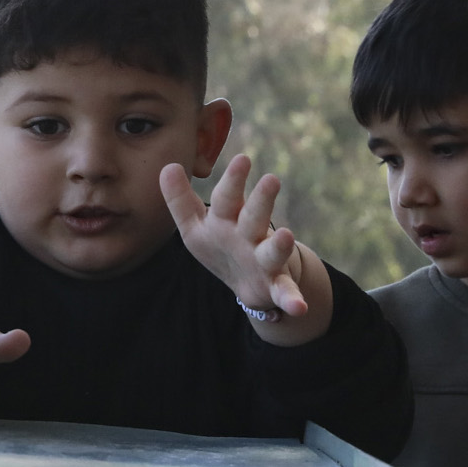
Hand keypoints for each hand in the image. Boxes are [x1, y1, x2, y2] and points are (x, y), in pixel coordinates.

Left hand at [161, 153, 308, 315]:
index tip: (242, 160)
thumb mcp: (196, 225)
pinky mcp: (275, 286)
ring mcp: (264, 260)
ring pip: (272, 251)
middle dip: (261, 200)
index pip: (228, 198)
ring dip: (279, 245)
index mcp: (228, 219)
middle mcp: (250, 235)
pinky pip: (285, 292)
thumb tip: (167, 167)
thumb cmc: (221, 245)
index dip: (233, 181)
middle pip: (255, 216)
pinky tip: (299, 307)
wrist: (250, 283)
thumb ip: (180, 200)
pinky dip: (293, 299)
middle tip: (271, 180)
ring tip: (284, 234)